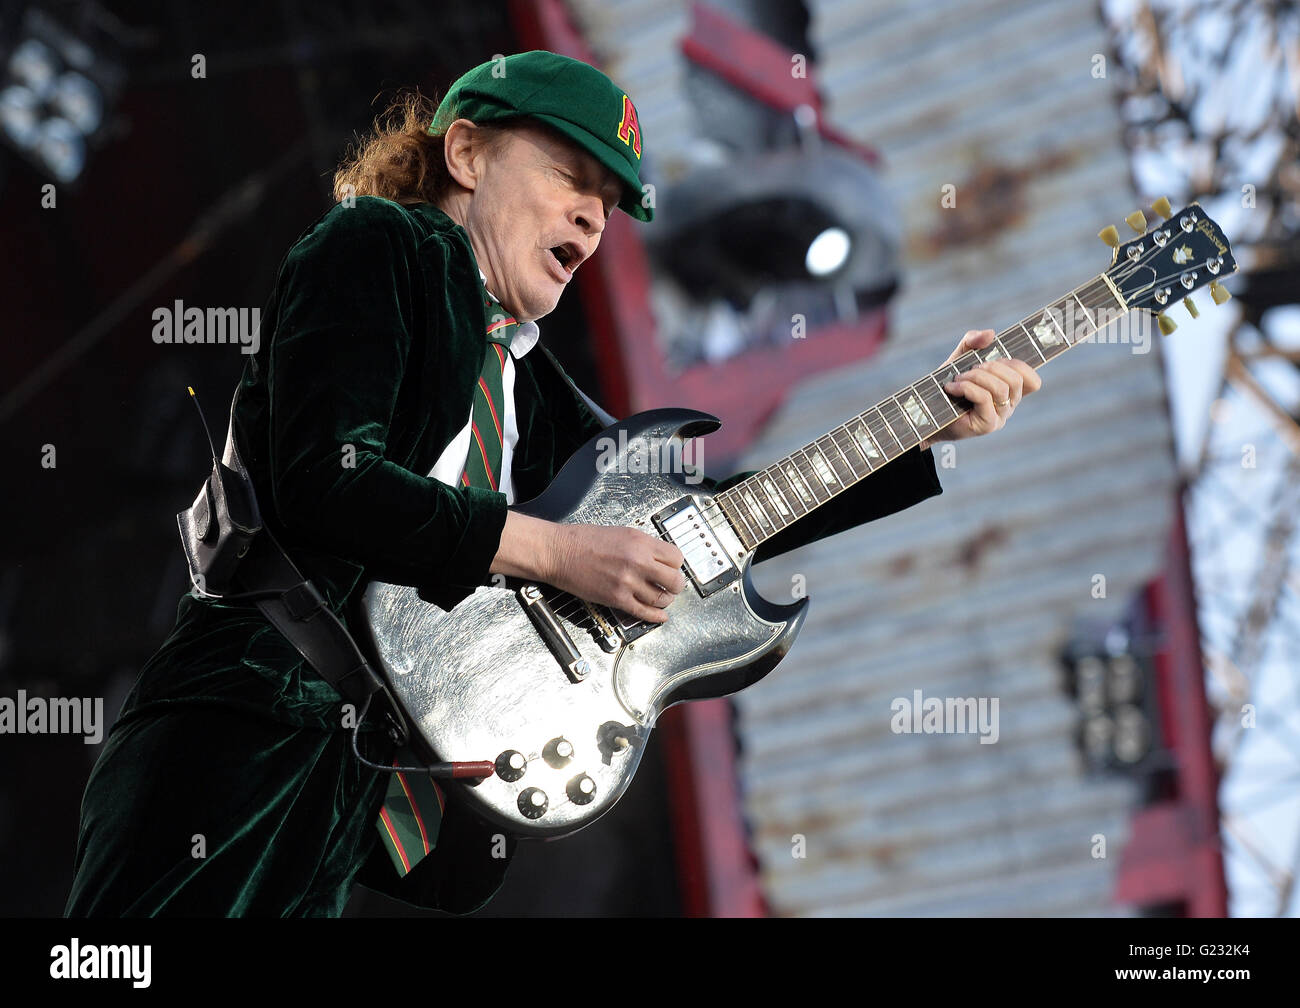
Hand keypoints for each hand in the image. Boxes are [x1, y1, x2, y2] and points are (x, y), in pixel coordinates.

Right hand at [492, 513, 685, 623]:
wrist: (559, 552)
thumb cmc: (583, 540)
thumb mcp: (621, 533)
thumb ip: (642, 546)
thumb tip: (659, 558)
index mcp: (640, 542)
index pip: (676, 557)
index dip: (676, 565)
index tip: (672, 568)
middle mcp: (638, 561)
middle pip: (674, 580)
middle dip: (675, 585)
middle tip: (671, 586)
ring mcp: (628, 582)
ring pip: (661, 598)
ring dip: (665, 601)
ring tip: (662, 599)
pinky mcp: (616, 598)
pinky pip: (644, 612)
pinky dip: (655, 617)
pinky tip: (660, 616)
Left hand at [918, 329, 1041, 449]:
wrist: (928, 412)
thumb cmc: (948, 385)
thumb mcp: (960, 358)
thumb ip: (973, 342)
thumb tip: (990, 334)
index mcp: (1010, 391)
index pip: (1032, 380)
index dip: (1019, 365)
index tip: (996, 359)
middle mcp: (1009, 405)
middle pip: (1016, 380)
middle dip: (992, 367)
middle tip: (971, 369)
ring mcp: (1000, 417)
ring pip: (1001, 388)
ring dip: (977, 377)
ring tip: (958, 378)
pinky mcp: (987, 425)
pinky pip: (985, 398)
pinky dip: (967, 387)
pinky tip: (953, 387)